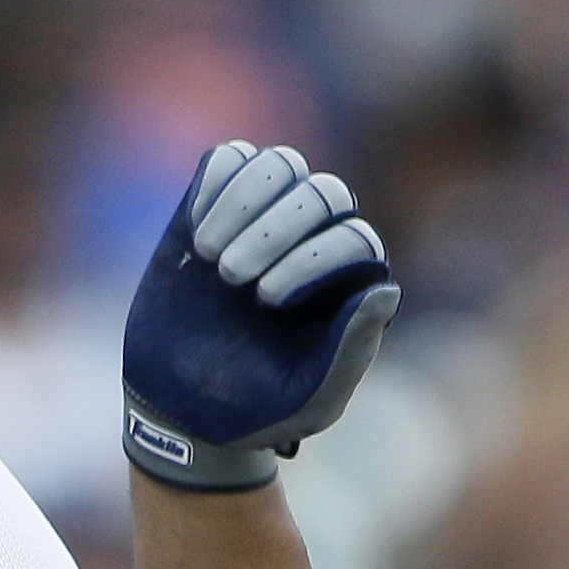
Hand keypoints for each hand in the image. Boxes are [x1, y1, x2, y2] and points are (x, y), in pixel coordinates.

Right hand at [121, 141, 398, 490]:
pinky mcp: (217, 205)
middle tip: (235, 280)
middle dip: (277, 229)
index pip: (357, 239)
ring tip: (211, 257)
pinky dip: (216, 186)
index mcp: (350, 286)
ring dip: (246, 202)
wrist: (181, 407)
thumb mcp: (310, 398)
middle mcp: (316, 241)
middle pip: (325, 192)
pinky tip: (196, 234)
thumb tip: (386, 289)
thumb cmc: (255, 409)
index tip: (266, 301)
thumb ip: (351, 352)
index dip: (313, 258)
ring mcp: (267, 216)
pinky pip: (230, 158)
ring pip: (281, 165)